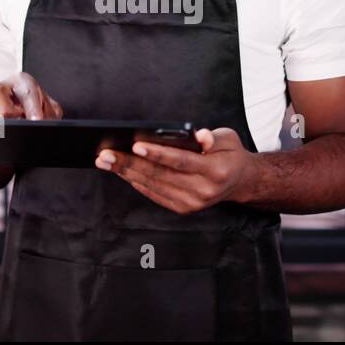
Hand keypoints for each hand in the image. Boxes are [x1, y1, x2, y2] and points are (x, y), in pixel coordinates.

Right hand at [0, 72, 62, 120]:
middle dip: (3, 109)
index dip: (32, 105)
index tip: (36, 122)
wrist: (10, 139)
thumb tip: (41, 122)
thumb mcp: (46, 119)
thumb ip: (49, 117)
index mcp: (21, 85)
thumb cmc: (32, 124)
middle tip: (10, 124)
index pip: (27, 89)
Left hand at [94, 128, 254, 214]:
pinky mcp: (183, 208)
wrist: (239, 181)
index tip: (135, 145)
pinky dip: (135, 182)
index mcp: (215, 171)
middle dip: (130, 163)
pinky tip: (121, 171)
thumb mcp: (228, 138)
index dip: (158, 153)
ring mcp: (192, 203)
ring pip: (153, 185)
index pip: (181, 161)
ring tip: (106, 160)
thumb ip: (213, 136)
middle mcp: (203, 191)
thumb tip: (198, 136)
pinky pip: (154, 194)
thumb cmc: (229, 154)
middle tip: (106, 153)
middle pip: (160, 175)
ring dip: (126, 172)